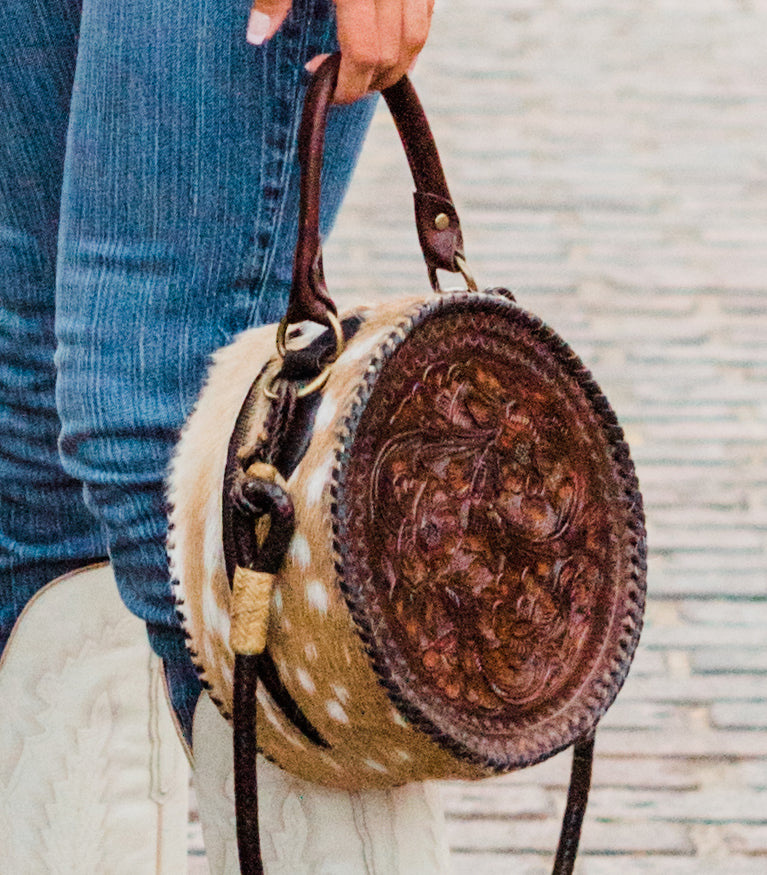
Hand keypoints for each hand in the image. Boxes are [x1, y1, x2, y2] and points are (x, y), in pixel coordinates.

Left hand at [247, 0, 434, 103]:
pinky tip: (388, 40)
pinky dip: (411, 35)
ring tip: (366, 72)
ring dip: (395, 65)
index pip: (363, 56)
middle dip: (369, 82)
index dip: (348, 85)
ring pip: (417, 38)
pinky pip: (427, 11)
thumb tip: (257, 37)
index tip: (325, 89)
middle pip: (392, 56)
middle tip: (341, 85)